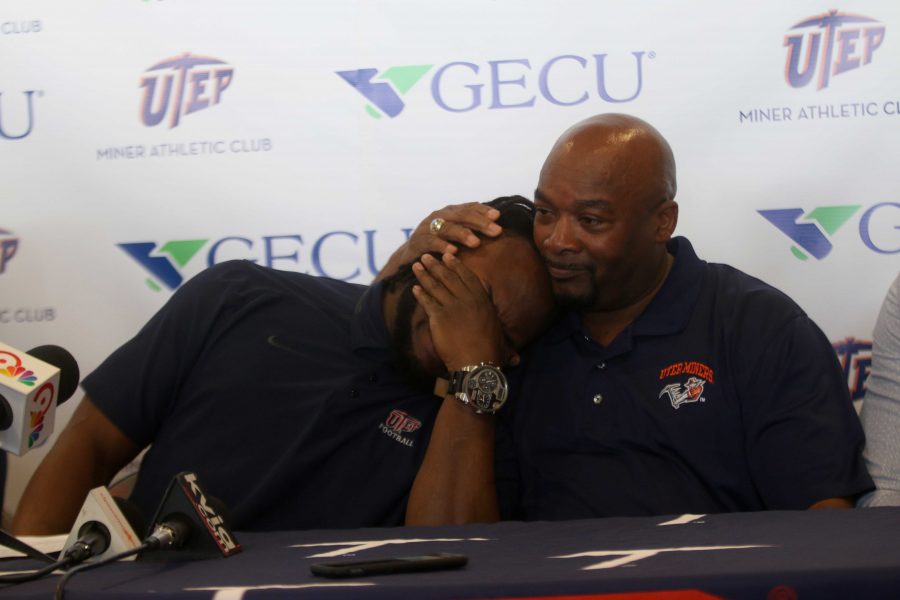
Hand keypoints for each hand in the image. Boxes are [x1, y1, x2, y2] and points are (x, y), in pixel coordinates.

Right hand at [402, 203, 503, 258]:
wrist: (410, 256)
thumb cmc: (440, 245)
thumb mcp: (457, 234)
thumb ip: (474, 229)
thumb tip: (500, 228)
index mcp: (451, 212)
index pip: (470, 207)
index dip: (483, 210)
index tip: (498, 216)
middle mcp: (439, 216)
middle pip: (462, 215)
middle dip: (480, 223)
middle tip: (496, 231)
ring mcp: (427, 228)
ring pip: (447, 227)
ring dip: (462, 234)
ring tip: (476, 242)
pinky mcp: (418, 242)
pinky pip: (431, 242)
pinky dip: (442, 246)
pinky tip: (453, 251)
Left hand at [412, 253, 515, 370]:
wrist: (476, 365)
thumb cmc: (491, 355)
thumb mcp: (500, 341)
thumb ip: (504, 342)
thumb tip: (515, 358)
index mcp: (482, 301)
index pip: (468, 277)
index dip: (457, 265)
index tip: (449, 256)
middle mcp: (467, 300)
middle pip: (449, 278)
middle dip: (437, 265)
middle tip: (427, 256)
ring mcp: (452, 307)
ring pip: (436, 286)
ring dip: (425, 274)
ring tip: (417, 265)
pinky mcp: (439, 317)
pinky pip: (427, 302)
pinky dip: (420, 294)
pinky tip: (415, 288)